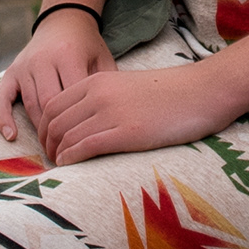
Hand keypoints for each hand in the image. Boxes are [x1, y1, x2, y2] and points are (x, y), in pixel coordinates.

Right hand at [0, 10, 114, 148]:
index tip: (88, 142)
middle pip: (49, 104)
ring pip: (30, 105)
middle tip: (68, 153)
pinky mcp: (11, 72)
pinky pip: (2, 98)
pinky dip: (3, 118)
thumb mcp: (102, 59)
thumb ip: (105, 85)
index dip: (79, 122)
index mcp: (68, 55)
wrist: (64, 20)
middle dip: (58, 131)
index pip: (72, 96)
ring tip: (51, 150)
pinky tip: (11, 137)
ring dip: (40, 130)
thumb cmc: (88, 47)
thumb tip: (110, 121)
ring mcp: (24, 66)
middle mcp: (42, 60)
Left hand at [37, 59, 234, 165]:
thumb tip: (87, 122)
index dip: (44, 128)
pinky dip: (71, 159)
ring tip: (60, 168)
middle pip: (54, 123)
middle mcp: (98, 95)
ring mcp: (112, 113)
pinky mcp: (127, 133)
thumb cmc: (171, 93)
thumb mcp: (128, 87)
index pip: (52, 105)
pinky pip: (85, 147)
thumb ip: (104, 99)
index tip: (49, 143)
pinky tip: (70, 167)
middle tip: (51, 161)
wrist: (204, 91)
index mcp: (97, 81)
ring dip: (57, 155)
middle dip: (47, 145)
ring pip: (66, 136)